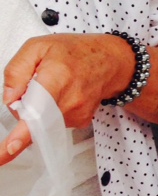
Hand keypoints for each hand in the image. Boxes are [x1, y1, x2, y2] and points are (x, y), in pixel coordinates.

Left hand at [1, 33, 134, 164]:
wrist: (110, 62)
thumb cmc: (75, 52)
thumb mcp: (38, 47)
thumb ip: (17, 70)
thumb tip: (9, 98)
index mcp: (56, 78)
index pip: (38, 109)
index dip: (22, 133)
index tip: (10, 149)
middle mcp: (69, 101)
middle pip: (31, 117)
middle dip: (22, 106)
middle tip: (34, 83)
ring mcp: (76, 115)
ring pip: (40, 121)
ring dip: (37, 107)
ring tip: (54, 85)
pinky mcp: (79, 123)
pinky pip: (52, 123)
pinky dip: (49, 111)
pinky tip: (62, 94)